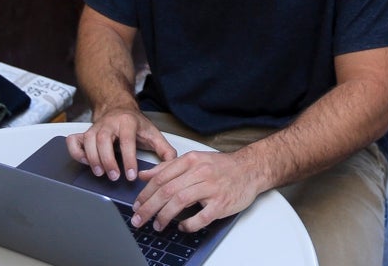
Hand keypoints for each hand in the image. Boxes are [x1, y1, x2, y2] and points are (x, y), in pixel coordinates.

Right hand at [66, 109, 176, 182]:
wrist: (118, 108)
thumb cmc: (135, 125)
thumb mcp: (152, 133)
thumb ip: (164, 149)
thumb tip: (172, 165)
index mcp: (128, 122)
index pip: (127, 140)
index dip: (129, 158)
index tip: (131, 175)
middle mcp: (109, 123)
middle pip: (103, 140)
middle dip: (108, 160)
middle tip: (114, 177)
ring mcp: (95, 128)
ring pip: (88, 141)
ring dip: (92, 159)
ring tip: (100, 173)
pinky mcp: (84, 133)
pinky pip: (74, 141)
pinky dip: (76, 153)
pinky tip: (85, 162)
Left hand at [131, 150, 262, 233]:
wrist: (250, 169)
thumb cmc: (221, 166)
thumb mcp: (194, 160)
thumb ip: (168, 167)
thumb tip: (144, 174)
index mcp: (191, 160)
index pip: (161, 177)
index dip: (145, 193)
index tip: (136, 205)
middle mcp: (200, 172)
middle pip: (167, 190)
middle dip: (149, 207)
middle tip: (138, 219)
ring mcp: (212, 188)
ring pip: (180, 202)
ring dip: (164, 216)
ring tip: (157, 225)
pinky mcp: (221, 203)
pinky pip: (201, 217)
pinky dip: (188, 224)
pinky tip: (182, 227)